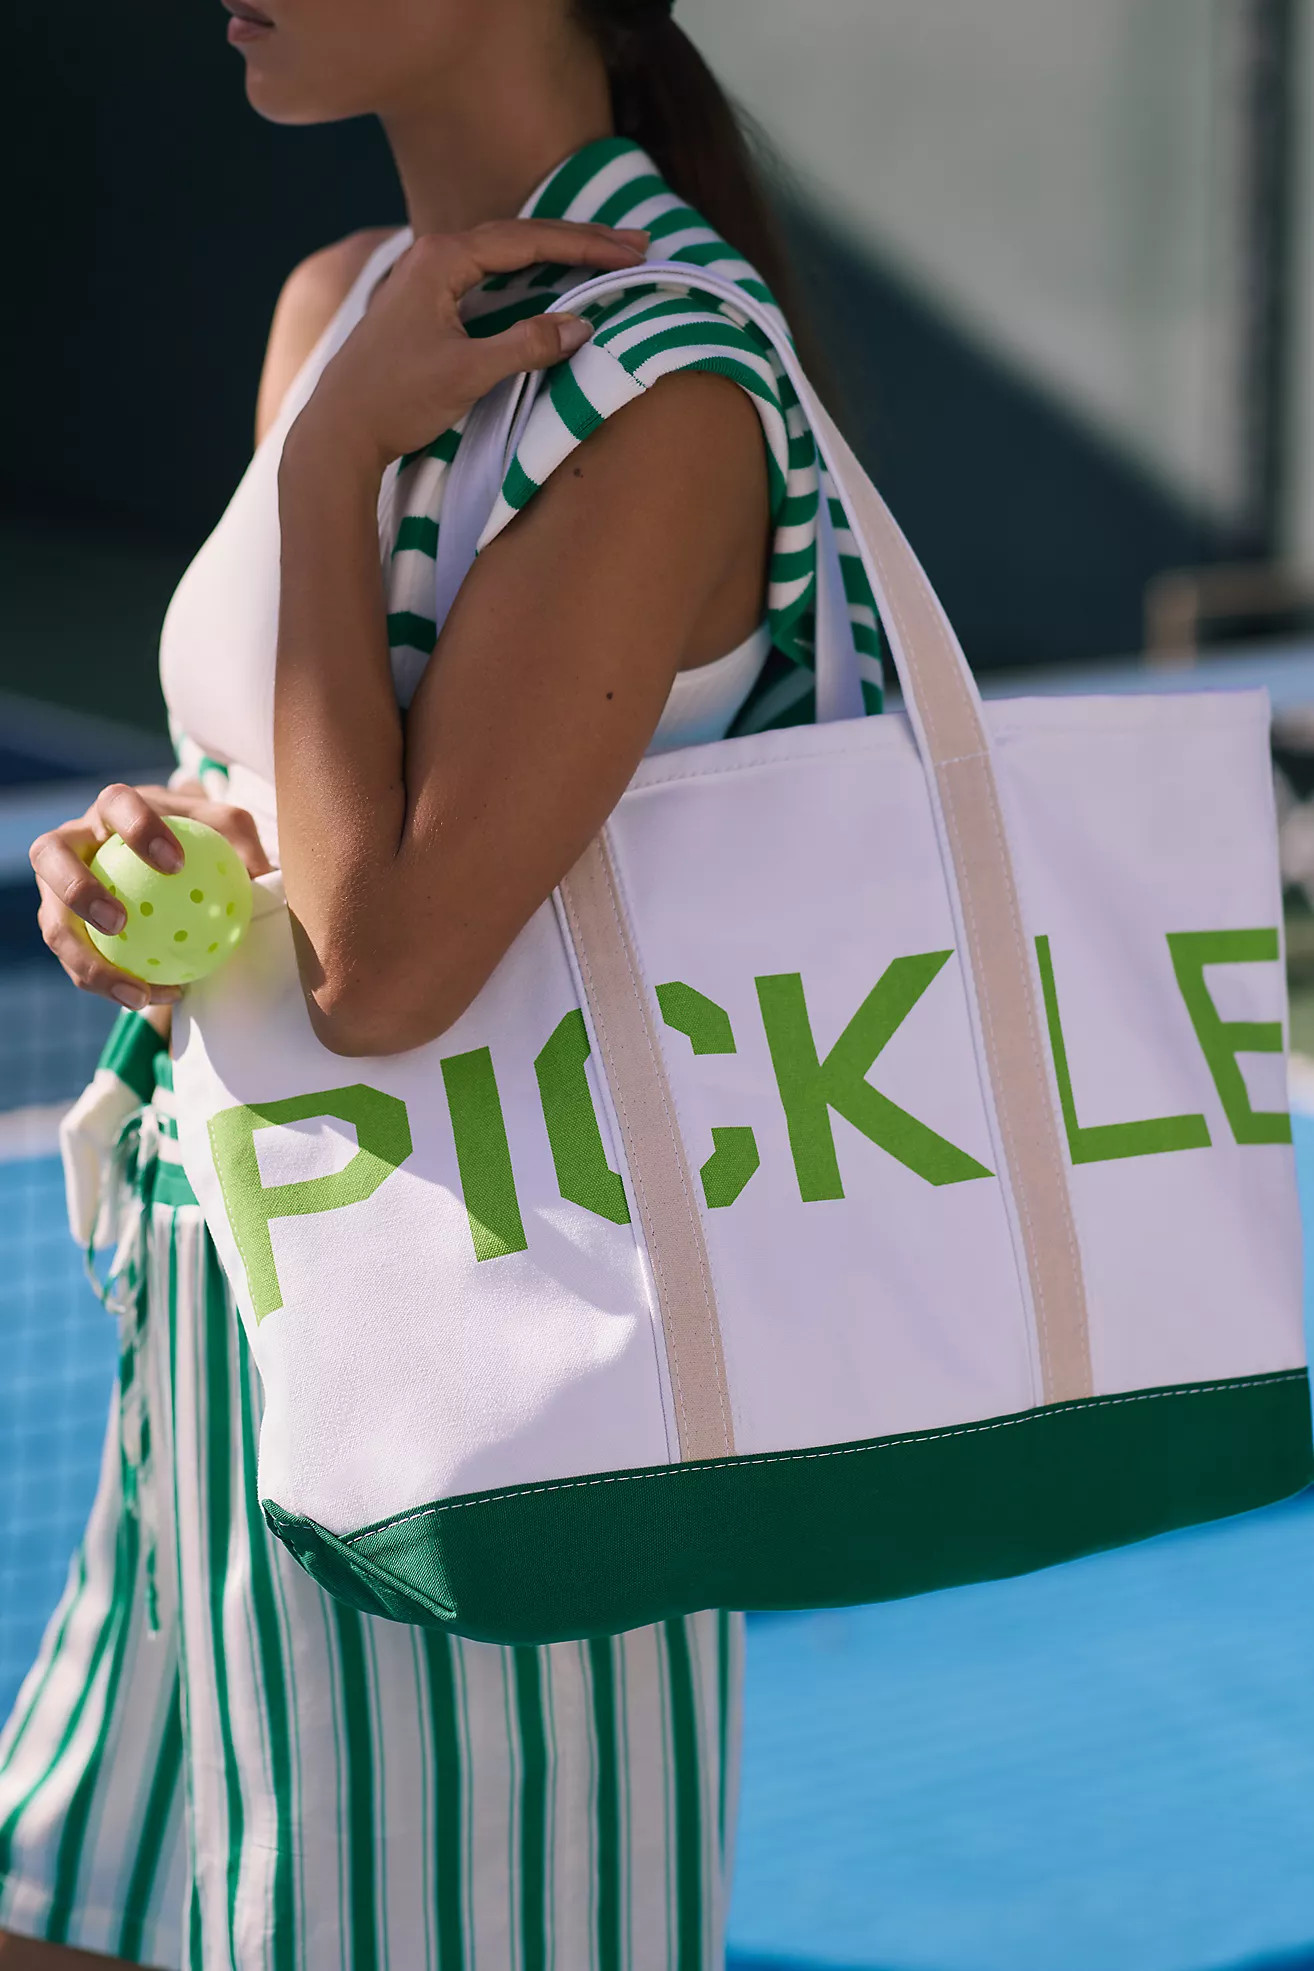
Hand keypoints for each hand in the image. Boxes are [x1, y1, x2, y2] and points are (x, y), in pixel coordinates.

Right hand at [29, 781, 272, 1010]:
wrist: (166, 862)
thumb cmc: (200, 841)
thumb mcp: (227, 832)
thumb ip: (242, 844)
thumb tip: (265, 877)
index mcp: (113, 808)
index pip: (117, 803)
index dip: (137, 827)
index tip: (176, 864)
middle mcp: (73, 841)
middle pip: (50, 856)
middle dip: (76, 889)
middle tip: (120, 923)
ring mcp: (58, 886)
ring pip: (53, 925)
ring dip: (88, 962)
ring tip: (137, 991)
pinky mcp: (63, 927)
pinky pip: (77, 962)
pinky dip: (110, 985)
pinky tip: (153, 998)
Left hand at [286, 219, 648, 474]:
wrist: (338, 430)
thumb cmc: (394, 400)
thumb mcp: (466, 374)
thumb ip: (525, 345)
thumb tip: (580, 325)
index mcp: (440, 259)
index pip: (528, 241)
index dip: (585, 246)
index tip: (630, 253)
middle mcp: (431, 255)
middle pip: (520, 237)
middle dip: (579, 240)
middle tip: (634, 244)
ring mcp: (426, 276)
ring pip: (505, 252)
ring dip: (556, 253)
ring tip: (605, 254)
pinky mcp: (426, 301)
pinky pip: (490, 272)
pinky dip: (529, 272)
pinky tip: (551, 276)